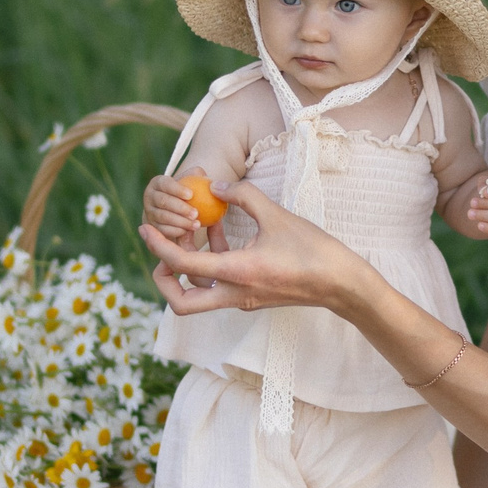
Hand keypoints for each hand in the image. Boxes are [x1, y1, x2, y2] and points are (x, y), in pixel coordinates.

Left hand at [139, 180, 374, 317]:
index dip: (158, 246)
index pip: (183, 264)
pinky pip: (220, 284)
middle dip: (164, 279)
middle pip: (181, 302)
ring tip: (196, 229)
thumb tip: (215, 185)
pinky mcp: (253, 297)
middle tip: (162, 250)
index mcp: (237, 273)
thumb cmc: (314, 251)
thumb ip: (242, 195)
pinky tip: (221, 234)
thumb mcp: (276, 215)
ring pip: (200, 294)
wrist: (342, 284)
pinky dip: (212, 263)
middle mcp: (235, 293)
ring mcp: (244, 299)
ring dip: (189, 267)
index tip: (145, 228)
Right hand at [143, 170, 202, 244]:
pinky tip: (189, 231)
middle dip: (180, 208)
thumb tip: (203, 176)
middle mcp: (150, 196)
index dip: (177, 189)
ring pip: (163, 217)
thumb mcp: (191, 180)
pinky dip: (176, 231)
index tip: (191, 195)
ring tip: (197, 224)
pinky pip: (163, 230)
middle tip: (196, 213)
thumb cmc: (186, 191)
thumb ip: (196, 175)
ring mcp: (149, 212)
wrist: (174, 208)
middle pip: (163, 201)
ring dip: (181, 222)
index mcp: (157, 182)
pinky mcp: (152, 226)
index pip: (165, 184)